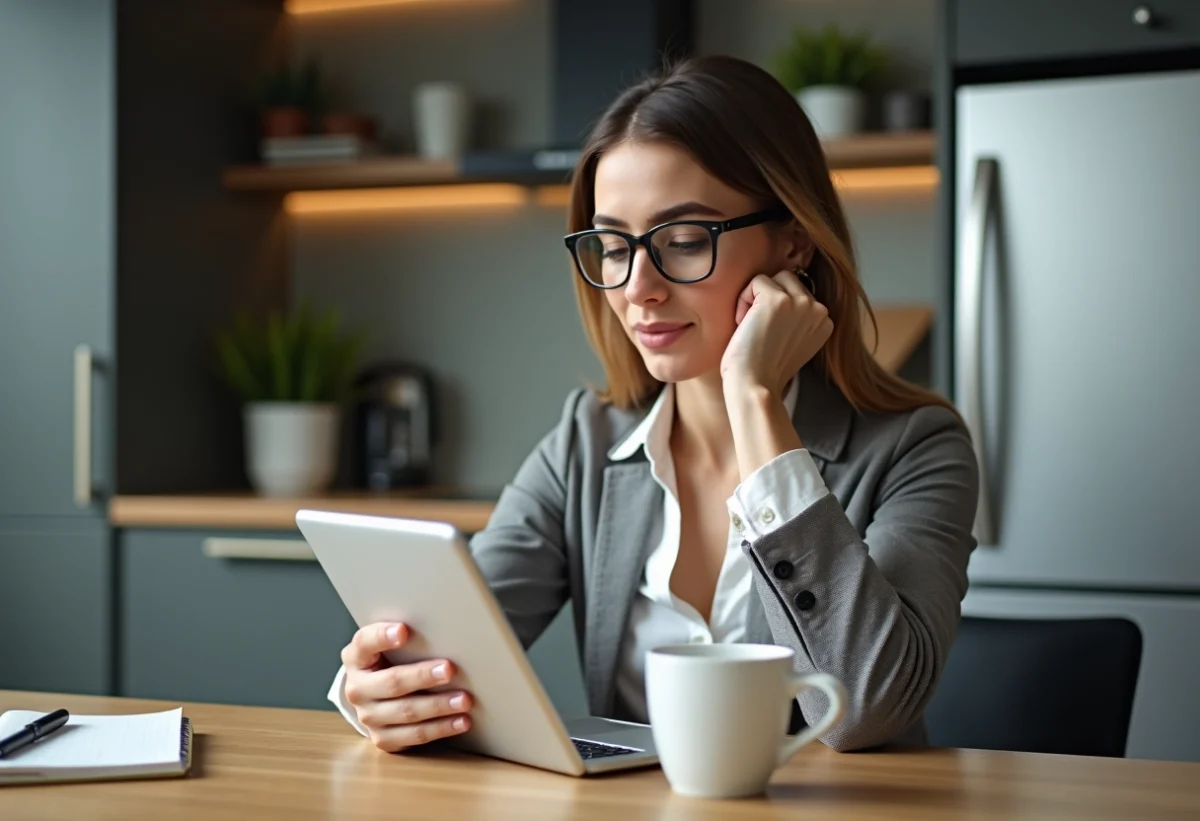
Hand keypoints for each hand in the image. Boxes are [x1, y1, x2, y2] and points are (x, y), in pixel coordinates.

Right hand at [341, 622, 472, 752]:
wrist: (373, 694)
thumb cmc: (389, 661)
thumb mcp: (387, 645)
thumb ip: (405, 636)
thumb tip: (443, 628)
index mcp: (356, 657)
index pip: (365, 642)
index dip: (382, 636)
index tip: (403, 630)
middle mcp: (357, 689)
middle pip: (392, 682)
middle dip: (422, 676)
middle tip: (449, 670)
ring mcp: (368, 716)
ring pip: (406, 712)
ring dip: (438, 706)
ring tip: (463, 699)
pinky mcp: (383, 738)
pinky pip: (414, 736)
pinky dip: (441, 728)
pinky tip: (460, 721)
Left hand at [720, 269, 832, 396]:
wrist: (755, 386)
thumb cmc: (763, 370)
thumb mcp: (792, 342)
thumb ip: (797, 320)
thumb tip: (785, 295)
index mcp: (824, 322)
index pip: (797, 294)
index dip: (777, 312)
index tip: (771, 338)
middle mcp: (818, 310)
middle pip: (787, 280)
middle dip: (767, 299)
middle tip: (758, 331)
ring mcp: (801, 303)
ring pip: (773, 278)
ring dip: (755, 298)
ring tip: (752, 327)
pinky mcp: (778, 299)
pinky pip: (755, 282)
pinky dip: (743, 300)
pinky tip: (744, 324)